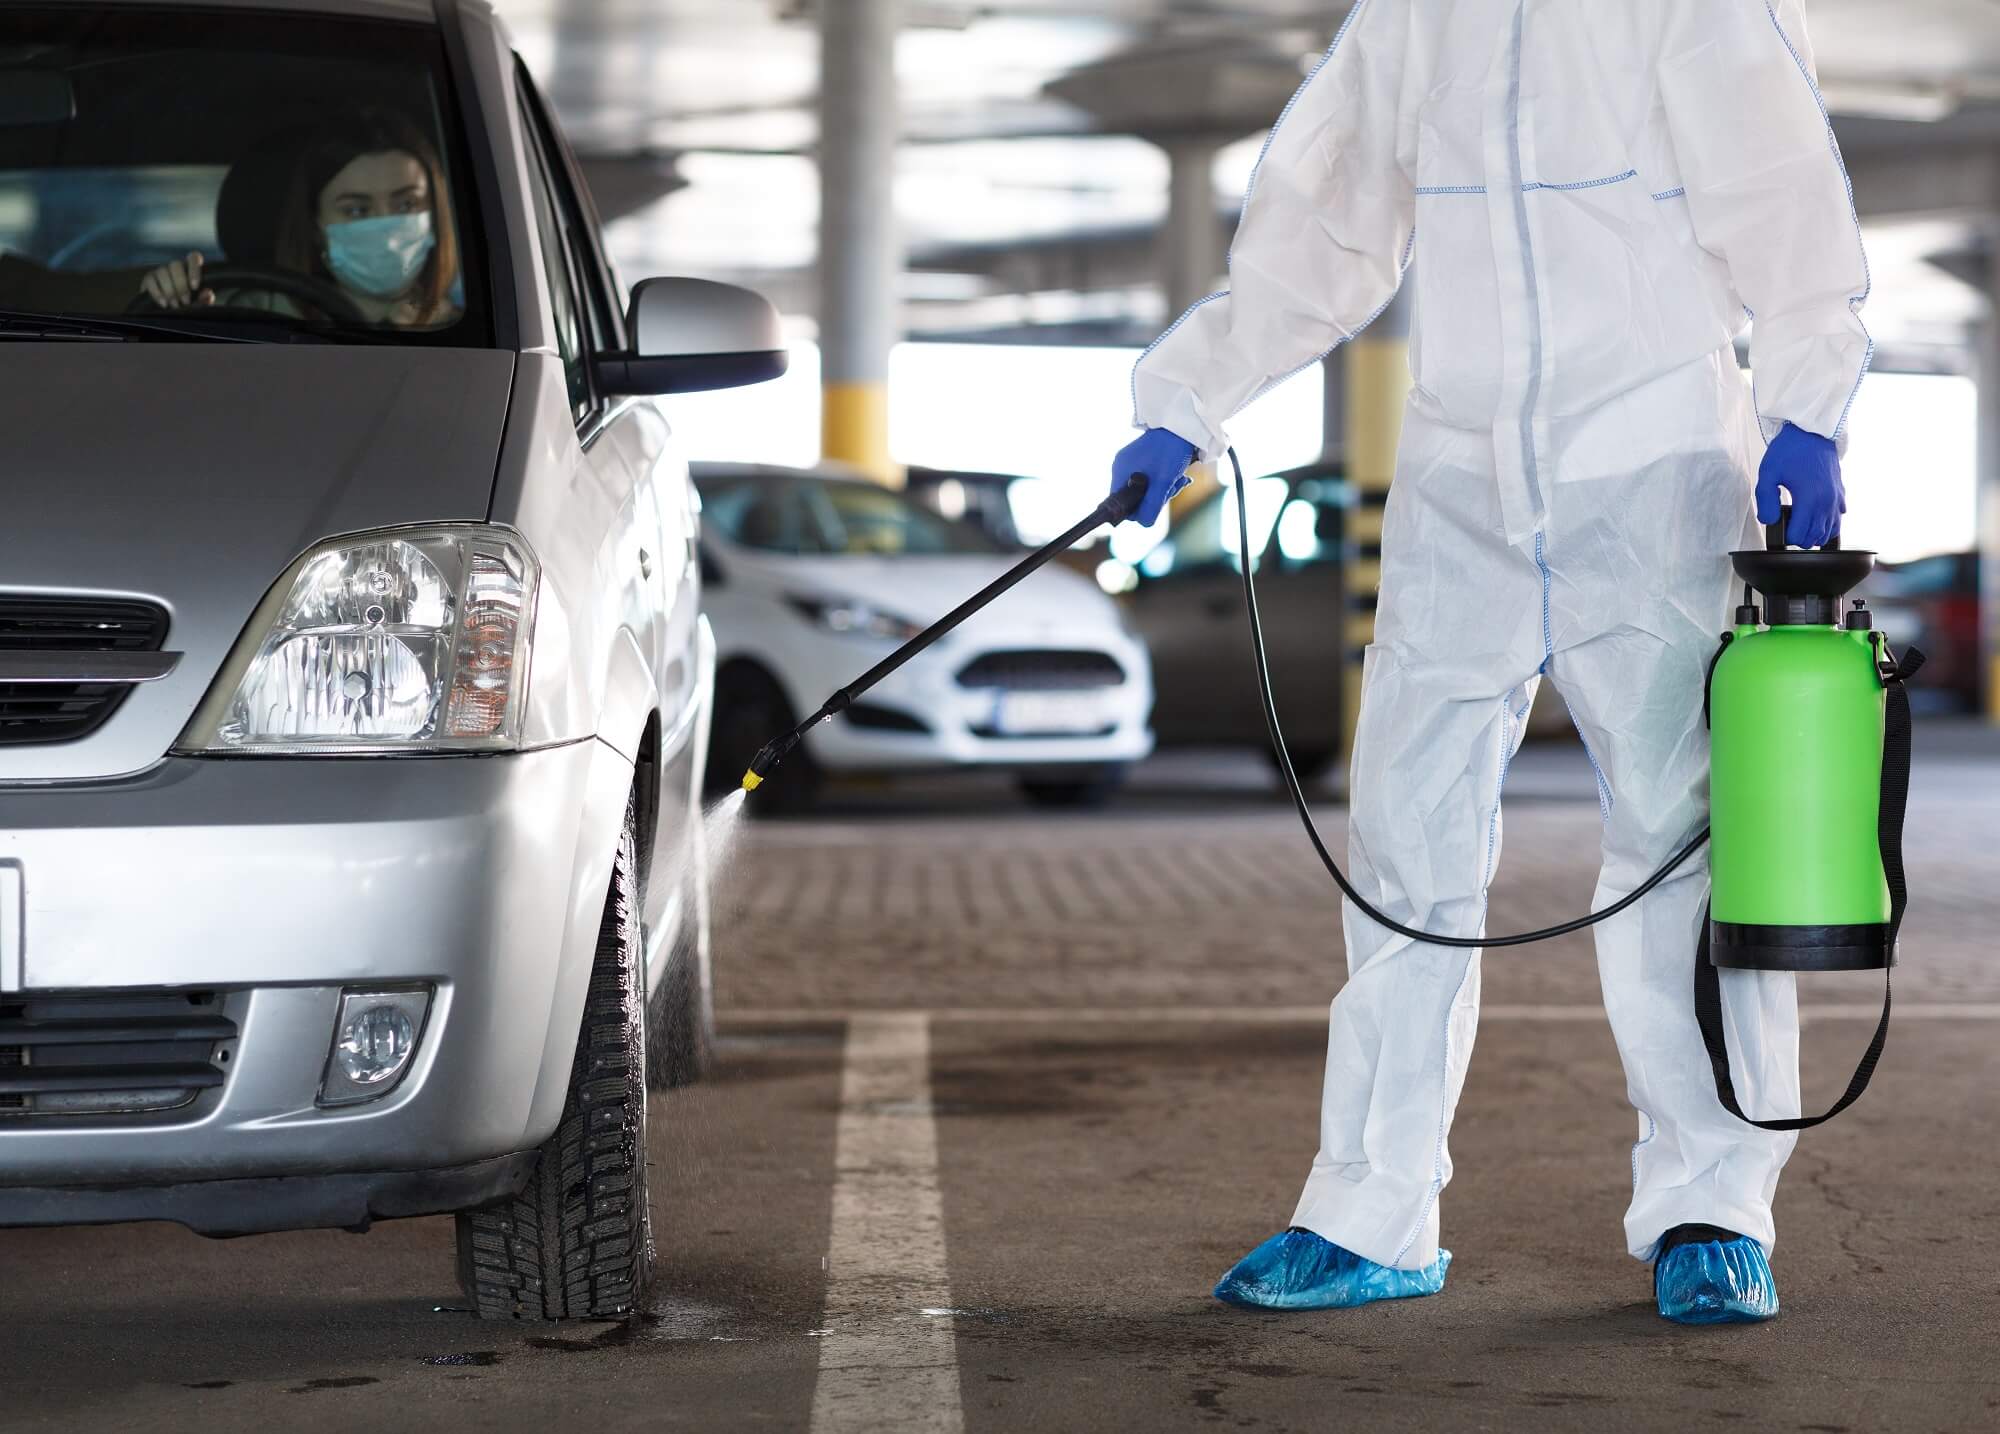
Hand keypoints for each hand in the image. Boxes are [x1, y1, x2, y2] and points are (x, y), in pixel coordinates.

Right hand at [138, 251, 214, 309]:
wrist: (169, 310)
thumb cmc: (188, 303)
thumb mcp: (199, 302)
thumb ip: (204, 298)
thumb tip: (208, 293)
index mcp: (190, 268)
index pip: (193, 258)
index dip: (194, 270)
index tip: (195, 287)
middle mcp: (175, 266)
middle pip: (175, 264)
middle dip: (180, 284)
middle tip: (185, 301)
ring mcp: (160, 270)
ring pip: (162, 271)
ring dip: (169, 290)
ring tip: (175, 305)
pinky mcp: (149, 278)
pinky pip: (150, 280)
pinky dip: (157, 293)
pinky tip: (164, 303)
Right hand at [1112, 428, 1196, 526]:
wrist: (1183, 425)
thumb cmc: (1171, 451)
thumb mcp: (1163, 483)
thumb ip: (1151, 506)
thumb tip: (1143, 523)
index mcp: (1120, 472)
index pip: (1119, 505)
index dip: (1136, 510)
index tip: (1152, 506)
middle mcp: (1122, 468)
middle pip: (1134, 499)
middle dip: (1155, 500)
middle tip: (1171, 490)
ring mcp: (1132, 463)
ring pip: (1145, 491)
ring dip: (1164, 491)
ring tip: (1178, 481)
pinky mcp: (1144, 459)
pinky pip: (1151, 480)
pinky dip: (1164, 482)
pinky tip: (1178, 477)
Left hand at [1755, 422, 1843, 548]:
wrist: (1812, 431)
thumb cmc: (1789, 450)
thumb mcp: (1768, 474)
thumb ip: (1765, 501)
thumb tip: (1769, 521)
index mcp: (1809, 500)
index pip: (1799, 536)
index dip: (1787, 537)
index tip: (1780, 528)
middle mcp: (1826, 502)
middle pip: (1815, 537)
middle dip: (1800, 538)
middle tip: (1788, 527)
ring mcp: (1836, 498)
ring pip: (1831, 531)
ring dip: (1816, 534)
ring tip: (1802, 526)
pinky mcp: (1841, 492)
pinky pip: (1839, 517)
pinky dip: (1829, 523)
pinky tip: (1817, 516)